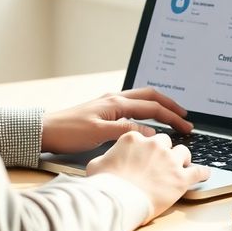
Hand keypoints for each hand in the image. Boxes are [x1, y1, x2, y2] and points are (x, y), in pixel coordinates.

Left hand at [41, 88, 192, 153]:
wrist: (45, 130)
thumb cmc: (69, 132)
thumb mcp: (99, 134)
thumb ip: (126, 131)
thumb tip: (151, 133)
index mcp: (116, 103)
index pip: (152, 108)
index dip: (172, 117)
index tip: (186, 126)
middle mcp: (115, 99)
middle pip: (150, 96)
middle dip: (170, 105)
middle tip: (186, 117)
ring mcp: (109, 103)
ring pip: (141, 99)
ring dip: (159, 105)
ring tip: (172, 115)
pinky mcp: (103, 110)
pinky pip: (132, 106)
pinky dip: (146, 110)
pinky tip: (148, 118)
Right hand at [87, 132, 209, 222]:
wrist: (118, 199)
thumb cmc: (105, 184)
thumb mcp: (96, 165)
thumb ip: (105, 158)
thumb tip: (103, 162)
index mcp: (133, 139)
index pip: (144, 137)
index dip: (145, 147)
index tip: (145, 154)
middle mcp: (154, 145)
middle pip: (165, 141)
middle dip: (164, 150)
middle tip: (162, 161)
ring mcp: (169, 160)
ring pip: (183, 152)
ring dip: (182, 159)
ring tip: (182, 166)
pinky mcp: (181, 177)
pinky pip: (199, 171)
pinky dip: (202, 172)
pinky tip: (204, 173)